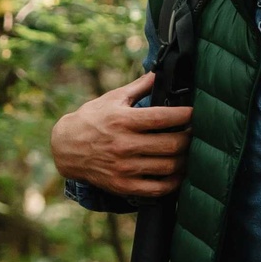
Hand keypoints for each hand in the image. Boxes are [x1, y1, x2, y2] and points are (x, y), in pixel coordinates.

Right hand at [52, 74, 193, 197]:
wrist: (65, 149)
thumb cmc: (91, 120)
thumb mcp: (111, 99)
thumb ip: (138, 87)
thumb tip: (160, 73)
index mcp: (123, 120)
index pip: (162, 117)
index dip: (185, 115)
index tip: (195, 113)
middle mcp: (124, 145)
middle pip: (170, 144)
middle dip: (190, 138)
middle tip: (195, 133)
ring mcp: (124, 168)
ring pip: (168, 167)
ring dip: (185, 160)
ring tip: (189, 152)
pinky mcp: (123, 186)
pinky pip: (157, 189)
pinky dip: (173, 182)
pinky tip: (178, 173)